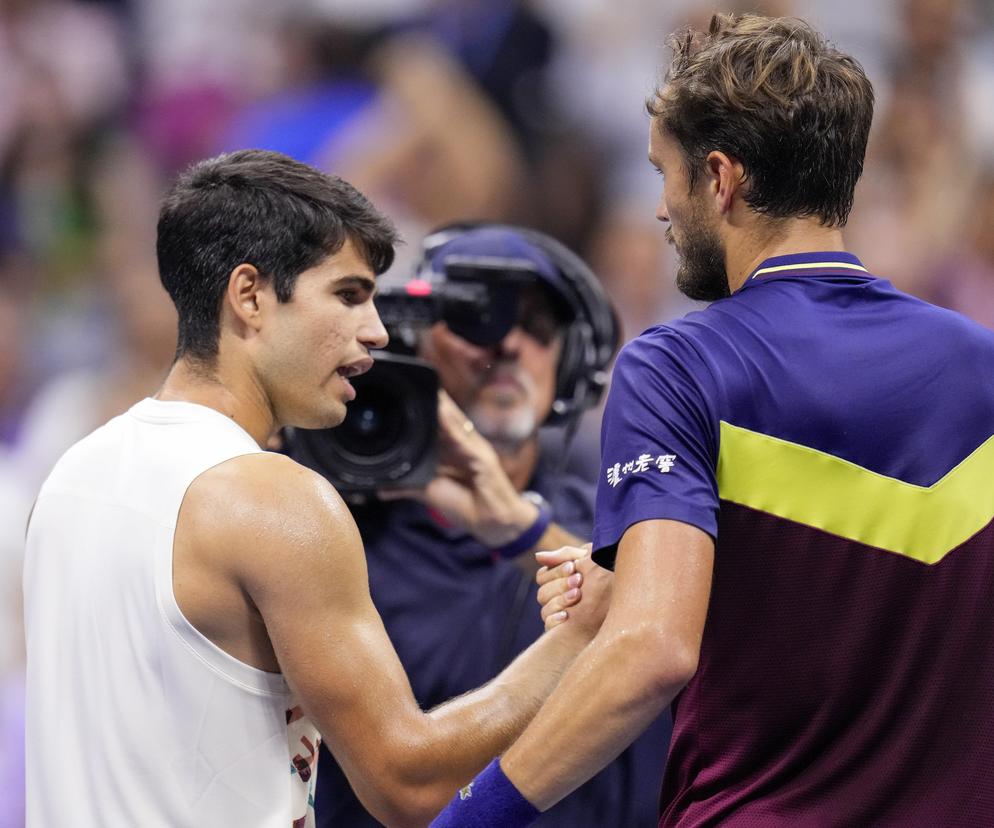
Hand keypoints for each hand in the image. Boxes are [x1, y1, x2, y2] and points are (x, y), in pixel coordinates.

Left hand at [382, 391, 537, 545]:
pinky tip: (443, 416)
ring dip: (444, 408)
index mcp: (454, 450)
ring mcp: (476, 451)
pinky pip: (465, 441)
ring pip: (457, 424)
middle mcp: (465, 446)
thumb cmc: (466, 506)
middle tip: (418, 381)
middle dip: (435, 401)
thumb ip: (410, 487)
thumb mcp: (432, 493)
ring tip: (430, 390)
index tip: (410, 392)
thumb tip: (383, 489)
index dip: (428, 408)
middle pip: (448, 418)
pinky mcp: (483, 460)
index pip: (439, 424)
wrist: (494, 524)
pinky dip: (453, 428)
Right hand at [535, 545, 611, 635]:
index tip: (573, 567)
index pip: (543, 576)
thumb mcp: (589, 559)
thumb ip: (565, 555)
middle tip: (578, 580)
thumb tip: (538, 556)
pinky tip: (566, 615)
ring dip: (560, 600)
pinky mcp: (564, 631)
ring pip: (545, 610)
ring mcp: (558, 615)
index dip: (556, 571)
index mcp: (556, 581)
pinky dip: (555, 620)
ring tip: (578, 594)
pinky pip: (549, 627)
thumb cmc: (607, 574)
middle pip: (543, 593)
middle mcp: (554, 599)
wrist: (627, 599)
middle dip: (560, 585)